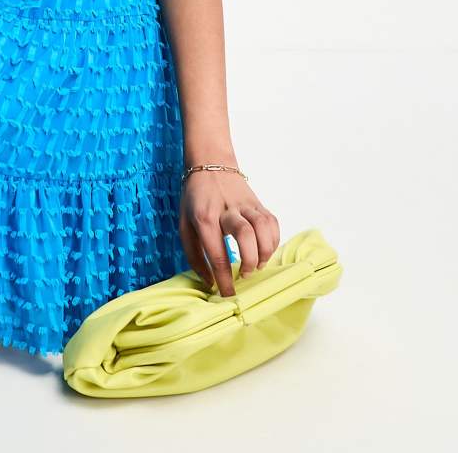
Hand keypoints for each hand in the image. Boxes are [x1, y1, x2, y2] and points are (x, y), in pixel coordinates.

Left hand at [178, 166, 280, 296]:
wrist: (210, 162)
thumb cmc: (195, 197)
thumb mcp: (184, 224)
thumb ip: (194, 254)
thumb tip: (209, 282)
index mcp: (204, 217)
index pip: (217, 253)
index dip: (224, 279)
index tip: (227, 296)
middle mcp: (226, 210)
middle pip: (245, 235)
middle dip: (249, 261)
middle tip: (245, 274)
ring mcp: (245, 204)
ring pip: (263, 228)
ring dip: (264, 252)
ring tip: (258, 265)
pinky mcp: (258, 202)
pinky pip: (272, 222)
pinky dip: (273, 240)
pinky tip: (265, 250)